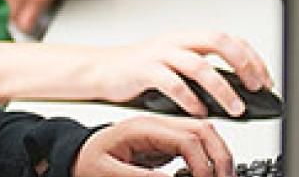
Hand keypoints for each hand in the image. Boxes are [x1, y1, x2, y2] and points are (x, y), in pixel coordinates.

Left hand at [71, 115, 233, 176]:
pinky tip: (207, 174)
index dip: (202, 164)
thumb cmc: (87, 160)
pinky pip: (195, 145)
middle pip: (203, 130)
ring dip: (218, 156)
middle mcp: (157, 125)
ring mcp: (163, 132)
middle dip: (220, 156)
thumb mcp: (105, 172)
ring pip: (204, 134)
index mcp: (143, 128)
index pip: (187, 139)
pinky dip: (207, 158)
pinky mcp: (165, 142)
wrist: (77, 154)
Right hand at [95, 31, 273, 117]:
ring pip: (199, 64)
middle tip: (256, 87)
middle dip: (243, 63)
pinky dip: (189, 99)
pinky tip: (199, 112)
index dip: (252, 57)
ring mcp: (161, 54)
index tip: (265, 80)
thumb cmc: (142, 71)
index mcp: (189, 38)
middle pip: (218, 41)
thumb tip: (235, 93)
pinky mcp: (145, 70)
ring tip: (234, 108)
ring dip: (221, 88)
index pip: (229, 39)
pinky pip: (172, 83)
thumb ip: (203, 74)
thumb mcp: (177, 66)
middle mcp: (177, 41)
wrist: (103, 70)